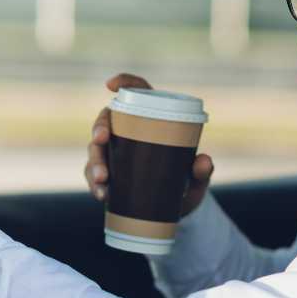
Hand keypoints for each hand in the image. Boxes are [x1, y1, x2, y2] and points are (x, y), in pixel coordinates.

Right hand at [84, 73, 213, 216]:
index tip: (110, 84)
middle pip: (107, 120)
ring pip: (95, 149)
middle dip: (99, 128)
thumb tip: (204, 161)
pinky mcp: (107, 174)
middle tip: (101, 140)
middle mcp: (129, 133)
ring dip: (95, 162)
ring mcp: (115, 154)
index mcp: (152, 120)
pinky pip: (92, 175)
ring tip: (103, 180)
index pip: (137, 92)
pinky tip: (101, 194)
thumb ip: (201, 172)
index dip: (124, 82)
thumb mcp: (195, 181)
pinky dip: (94, 184)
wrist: (171, 214)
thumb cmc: (184, 187)